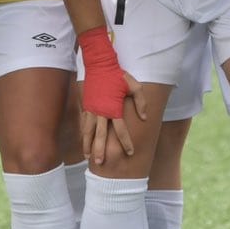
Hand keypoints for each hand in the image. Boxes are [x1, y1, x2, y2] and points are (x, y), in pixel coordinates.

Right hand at [76, 27, 142, 163]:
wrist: (99, 65)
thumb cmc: (118, 76)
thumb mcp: (134, 86)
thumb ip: (141, 102)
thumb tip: (145, 118)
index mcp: (113, 108)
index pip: (120, 130)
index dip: (125, 142)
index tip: (129, 152)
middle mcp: (101, 112)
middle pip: (100, 135)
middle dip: (100, 150)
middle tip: (101, 163)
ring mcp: (91, 109)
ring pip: (88, 132)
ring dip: (88, 145)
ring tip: (88, 157)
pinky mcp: (86, 106)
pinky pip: (85, 124)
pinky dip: (84, 135)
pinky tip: (84, 143)